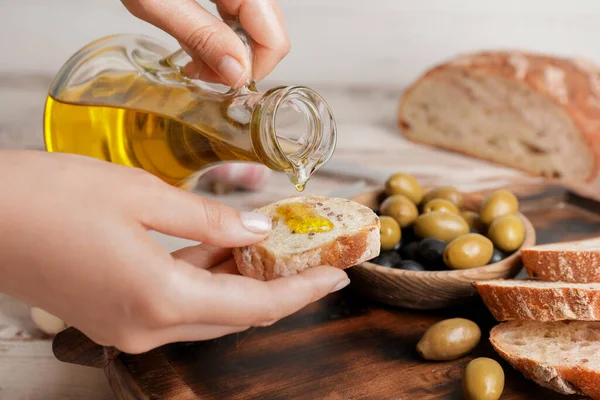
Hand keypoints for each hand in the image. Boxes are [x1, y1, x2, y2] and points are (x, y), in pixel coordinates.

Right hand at [0, 151, 348, 352]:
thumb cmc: (53, 198)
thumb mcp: (143, 196)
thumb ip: (210, 221)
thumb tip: (256, 231)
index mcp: (161, 300)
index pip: (256, 307)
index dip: (303, 291)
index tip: (338, 273)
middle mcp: (147, 327)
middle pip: (237, 316)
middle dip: (280, 287)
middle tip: (314, 257)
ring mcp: (128, 326)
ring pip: (209, 312)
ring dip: (243, 283)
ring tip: (276, 247)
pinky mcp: (115, 314)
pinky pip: (179, 304)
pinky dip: (208, 282)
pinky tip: (225, 252)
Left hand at [121, 0, 289, 87]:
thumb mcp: (156, 0)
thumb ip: (200, 35)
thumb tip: (237, 73)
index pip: (274, 38)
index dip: (252, 69)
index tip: (219, 81)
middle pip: (269, 33)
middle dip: (241, 62)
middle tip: (202, 72)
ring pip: (255, 26)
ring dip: (230, 51)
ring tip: (194, 60)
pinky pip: (238, 12)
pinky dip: (222, 32)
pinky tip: (197, 40)